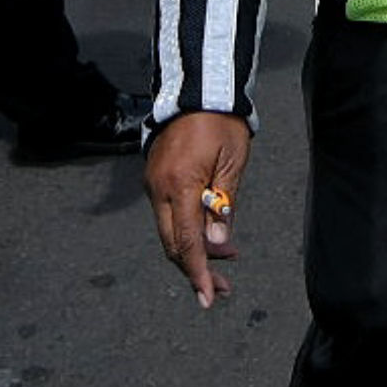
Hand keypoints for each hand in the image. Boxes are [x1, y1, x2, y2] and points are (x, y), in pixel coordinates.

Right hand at [144, 111, 251, 306]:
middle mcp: (159, 188)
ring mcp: (153, 183)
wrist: (198, 89)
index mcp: (180, 184)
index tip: (207, 297)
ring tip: (228, 256)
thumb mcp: (233, 163)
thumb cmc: (221, 122)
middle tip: (222, 288)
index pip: (186, 242)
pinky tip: (210, 231)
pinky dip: (186, 228)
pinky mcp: (155, 178)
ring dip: (194, 249)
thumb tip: (218, 243)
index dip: (197, 273)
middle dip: (196, 269)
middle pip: (172, 244)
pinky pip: (168, 214)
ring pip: (169, 231)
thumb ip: (224, 205)